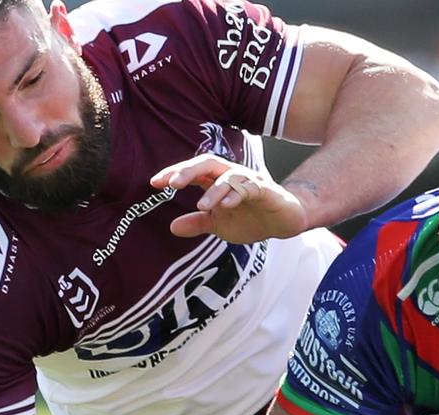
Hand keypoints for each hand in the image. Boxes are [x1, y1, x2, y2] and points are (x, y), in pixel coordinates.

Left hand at [150, 154, 308, 243]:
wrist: (284, 223)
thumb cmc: (252, 218)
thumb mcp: (220, 225)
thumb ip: (198, 223)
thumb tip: (172, 227)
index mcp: (217, 181)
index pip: (193, 172)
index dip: (173, 174)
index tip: (154, 183)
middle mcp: (231, 176)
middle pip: (207, 163)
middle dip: (188, 171)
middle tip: (171, 183)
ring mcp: (249, 181)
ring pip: (228, 176)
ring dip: (214, 190)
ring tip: (201, 206)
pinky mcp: (266, 190)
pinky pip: (250, 187)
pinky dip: (237, 195)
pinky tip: (227, 205)